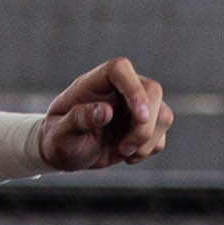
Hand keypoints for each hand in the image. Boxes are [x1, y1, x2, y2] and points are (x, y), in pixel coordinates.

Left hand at [34, 57, 172, 171]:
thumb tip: (105, 111)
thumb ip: (79, 119)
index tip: (139, 116)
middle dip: (144, 126)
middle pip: (153, 91)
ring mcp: (137, 105)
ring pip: (163, 115)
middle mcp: (121, 88)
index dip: (134, 89)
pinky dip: (147, 150)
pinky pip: (161, 135)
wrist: (67, 152)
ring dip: (146, 142)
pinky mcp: (146, 124)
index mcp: (96, 81)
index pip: (120, 69)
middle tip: (123, 150)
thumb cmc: (59, 139)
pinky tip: (126, 155)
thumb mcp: (61, 134)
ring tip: (122, 153)